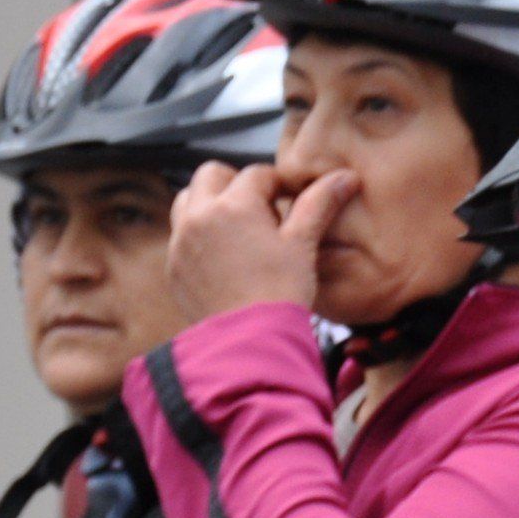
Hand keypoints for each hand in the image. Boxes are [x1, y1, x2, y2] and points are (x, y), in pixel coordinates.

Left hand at [168, 162, 356, 324]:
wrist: (250, 342)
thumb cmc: (280, 294)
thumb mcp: (302, 244)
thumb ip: (319, 204)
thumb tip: (344, 177)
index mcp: (233, 206)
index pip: (256, 174)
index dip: (277, 183)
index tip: (290, 198)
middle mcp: (200, 217)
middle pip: (211, 175)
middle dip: (235, 183)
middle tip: (260, 208)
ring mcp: (181, 242)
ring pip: (188, 200)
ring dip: (210, 203)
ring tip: (237, 228)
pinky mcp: (174, 266)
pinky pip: (181, 235)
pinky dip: (199, 234)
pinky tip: (225, 256)